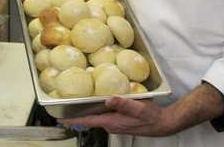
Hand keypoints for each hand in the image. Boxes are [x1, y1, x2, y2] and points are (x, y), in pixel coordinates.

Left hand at [60, 97, 177, 136]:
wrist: (163, 123)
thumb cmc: (151, 117)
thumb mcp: (139, 108)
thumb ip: (124, 103)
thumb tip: (109, 99)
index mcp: (112, 121)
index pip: (87, 121)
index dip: (72, 119)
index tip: (59, 118)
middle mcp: (111, 124)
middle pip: (90, 118)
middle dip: (78, 113)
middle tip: (66, 103)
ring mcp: (116, 123)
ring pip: (98, 116)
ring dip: (89, 110)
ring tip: (80, 99)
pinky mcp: (120, 120)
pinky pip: (106, 115)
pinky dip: (100, 108)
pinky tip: (101, 99)